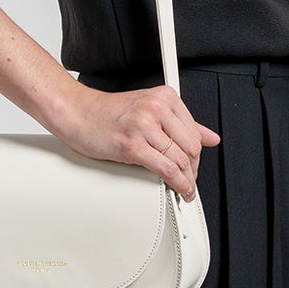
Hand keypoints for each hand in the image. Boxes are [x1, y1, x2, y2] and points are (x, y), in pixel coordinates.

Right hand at [52, 83, 220, 199]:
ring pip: (180, 159)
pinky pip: (165, 169)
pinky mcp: (132, 145)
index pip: (194, 131)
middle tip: (189, 180)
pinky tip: (179, 190)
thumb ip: (182, 123)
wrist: (77, 112)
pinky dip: (177, 184)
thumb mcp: (149, 110)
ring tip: (185, 189)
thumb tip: (210, 137)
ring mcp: (144, 126)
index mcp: (164, 97)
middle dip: (193, 169)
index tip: (193, 166)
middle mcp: (156, 108)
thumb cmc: (107, 113)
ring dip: (187, 180)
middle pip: (191, 147)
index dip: (198, 154)